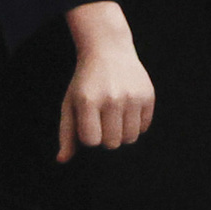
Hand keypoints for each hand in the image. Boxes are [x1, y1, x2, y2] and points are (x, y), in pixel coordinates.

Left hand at [58, 2, 156, 161]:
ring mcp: (132, 97)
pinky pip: (144, 128)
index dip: (90, 136)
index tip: (89, 122)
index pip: (92, 141)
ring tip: (115, 116)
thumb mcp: (70, 102)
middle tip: (103, 119)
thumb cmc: (85, 81)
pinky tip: (128, 108)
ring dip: (122, 133)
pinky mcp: (148, 96)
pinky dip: (136, 124)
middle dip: (106, 136)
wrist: (108, 49)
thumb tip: (62, 160)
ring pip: (130, 139)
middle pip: (112, 143)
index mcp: (88, 100)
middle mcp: (111, 98)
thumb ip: (66, 133)